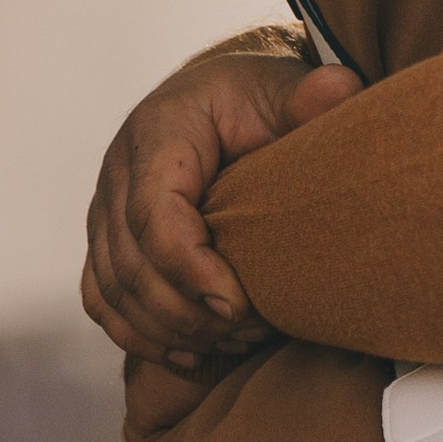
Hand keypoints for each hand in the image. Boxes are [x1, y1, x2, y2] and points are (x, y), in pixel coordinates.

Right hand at [81, 47, 360, 370]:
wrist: (218, 102)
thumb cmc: (255, 98)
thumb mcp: (283, 89)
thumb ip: (309, 97)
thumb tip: (339, 88)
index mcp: (156, 131)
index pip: (152, 214)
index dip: (188, 268)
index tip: (237, 306)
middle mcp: (116, 173)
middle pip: (131, 264)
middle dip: (187, 312)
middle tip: (249, 331)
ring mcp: (103, 211)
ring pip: (114, 291)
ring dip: (170, 330)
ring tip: (234, 341)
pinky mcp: (104, 242)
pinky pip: (103, 301)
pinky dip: (141, 335)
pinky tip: (191, 354)